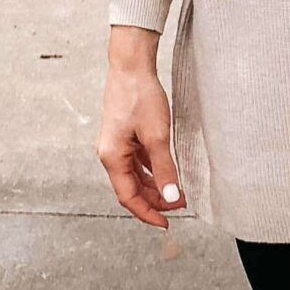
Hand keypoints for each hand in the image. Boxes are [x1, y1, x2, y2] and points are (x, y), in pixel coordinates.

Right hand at [98, 26, 183, 227]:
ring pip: (135, 177)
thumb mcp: (157, 136)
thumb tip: (171, 196)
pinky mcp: (124, 137)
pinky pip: (137, 163)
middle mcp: (110, 154)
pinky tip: (167, 174)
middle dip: (154, 201)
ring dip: (154, 187)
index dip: (147, 213)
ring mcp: (116, 145)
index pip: (128, 197)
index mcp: (111, 157)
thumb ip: (164, 168)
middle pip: (131, 189)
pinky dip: (152, 172)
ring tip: (177, 193)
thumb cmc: (140, 97)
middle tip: (180, 205)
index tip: (166, 223)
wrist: (131, 66)